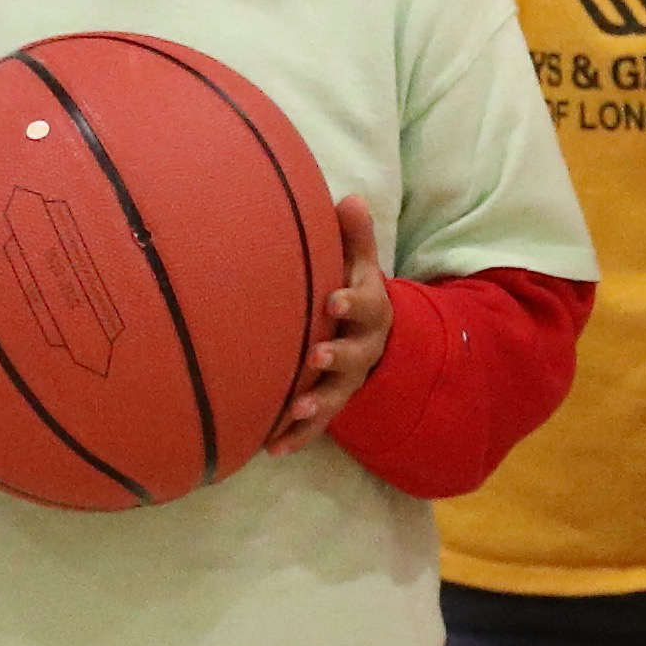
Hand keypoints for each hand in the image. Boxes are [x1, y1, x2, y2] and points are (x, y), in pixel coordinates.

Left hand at [268, 198, 401, 450]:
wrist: (372, 338)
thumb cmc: (352, 290)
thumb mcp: (358, 263)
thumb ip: (354, 237)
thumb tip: (350, 198)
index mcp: (369, 310)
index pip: (364, 305)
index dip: (351, 304)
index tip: (333, 300)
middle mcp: (362, 349)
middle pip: (354, 355)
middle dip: (336, 357)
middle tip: (316, 357)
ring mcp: (346, 380)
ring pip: (335, 395)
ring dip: (317, 404)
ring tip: (296, 409)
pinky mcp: (329, 403)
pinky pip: (315, 425)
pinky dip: (297, 436)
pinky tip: (273, 447)